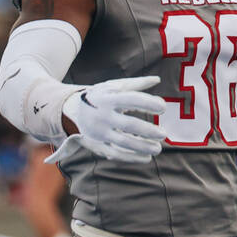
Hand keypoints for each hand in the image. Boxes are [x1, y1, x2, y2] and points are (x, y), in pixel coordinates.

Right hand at [46, 76, 168, 163]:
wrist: (72, 110)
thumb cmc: (101, 96)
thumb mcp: (114, 86)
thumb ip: (136, 84)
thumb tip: (157, 79)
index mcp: (108, 98)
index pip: (131, 99)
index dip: (148, 103)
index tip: (163, 107)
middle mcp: (103, 115)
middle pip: (128, 124)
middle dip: (148, 130)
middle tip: (164, 134)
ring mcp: (100, 132)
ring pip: (123, 142)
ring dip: (142, 147)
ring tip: (158, 148)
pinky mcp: (97, 144)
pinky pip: (116, 154)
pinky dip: (132, 157)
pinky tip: (147, 157)